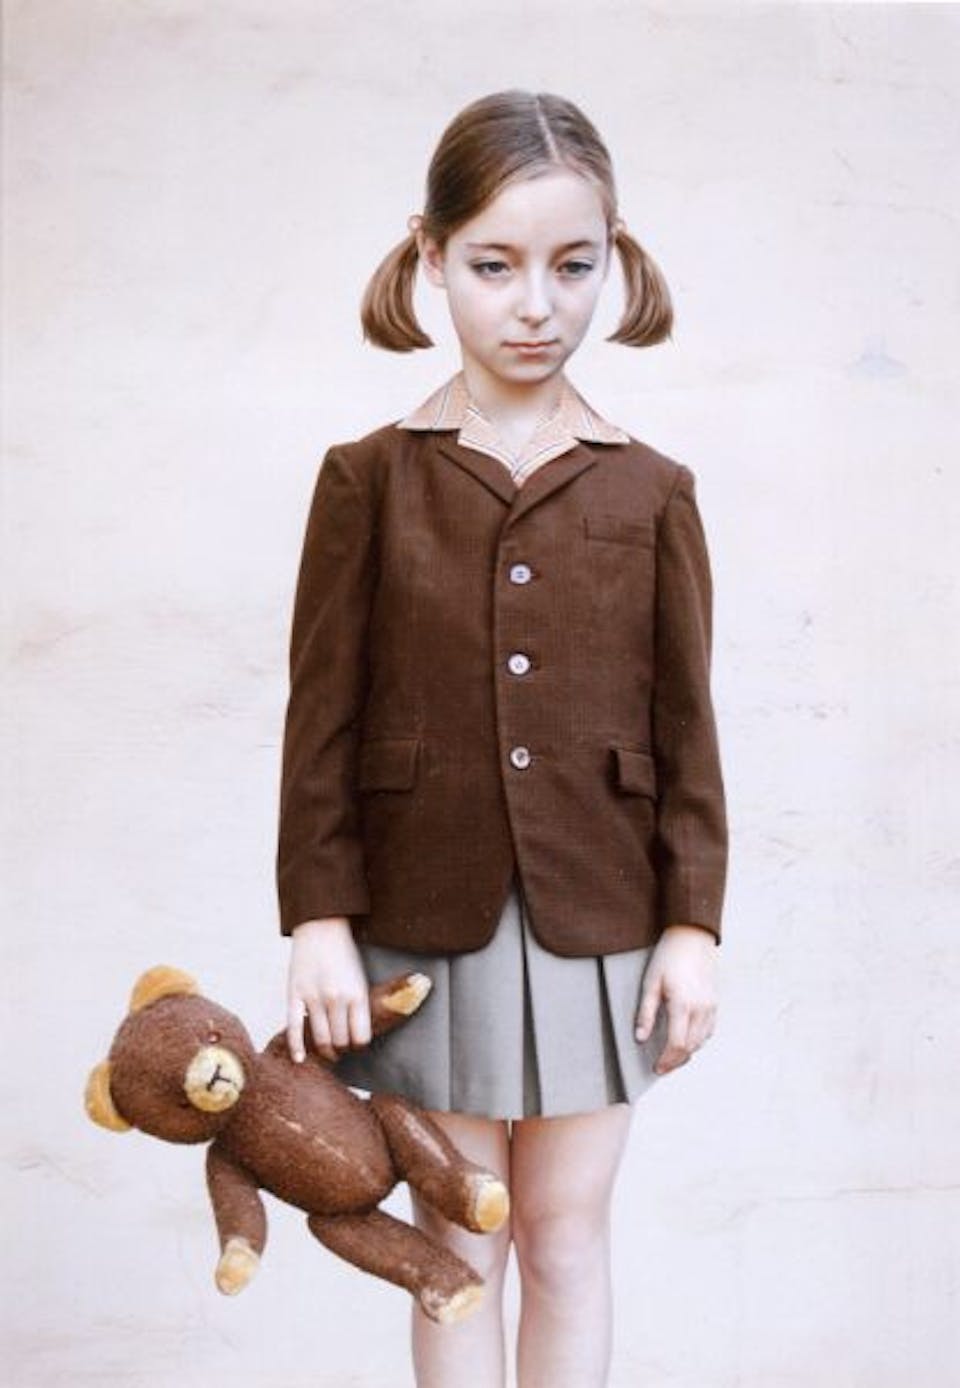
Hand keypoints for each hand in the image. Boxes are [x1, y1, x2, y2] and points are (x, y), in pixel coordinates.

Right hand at [286, 917, 370, 1063]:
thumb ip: (360, 1005)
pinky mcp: (294, 994)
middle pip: (340, 1041)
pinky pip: (294, 1028)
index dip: (359, 1046)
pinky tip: (299, 1059)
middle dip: (342, 1049)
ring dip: (325, 1051)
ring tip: (328, 1051)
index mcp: (358, 993)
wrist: (321, 928)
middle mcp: (337, 998)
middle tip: (341, 1048)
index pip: (361, 1037)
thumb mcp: (361, 978)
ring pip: (320, 1039)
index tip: (356, 1044)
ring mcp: (314, 997)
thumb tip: (360, 1035)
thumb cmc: (344, 955)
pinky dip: (296, 1047)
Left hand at [635, 924, 717, 1075]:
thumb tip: (640, 1038)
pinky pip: (708, 1031)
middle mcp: (701, 1009)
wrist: (692, 937)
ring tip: (671, 1056)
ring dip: (687, 1052)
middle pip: (691, 1048)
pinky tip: (685, 1039)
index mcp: (683, 1004)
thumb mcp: (650, 983)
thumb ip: (645, 1013)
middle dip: (676, 1061)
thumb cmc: (668, 957)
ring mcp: (711, 1006)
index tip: (656, 1069)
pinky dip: (697, 1040)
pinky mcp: (715, 1003)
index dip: (667, 1061)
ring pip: (701, 1041)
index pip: (677, 1045)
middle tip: (661, 1067)